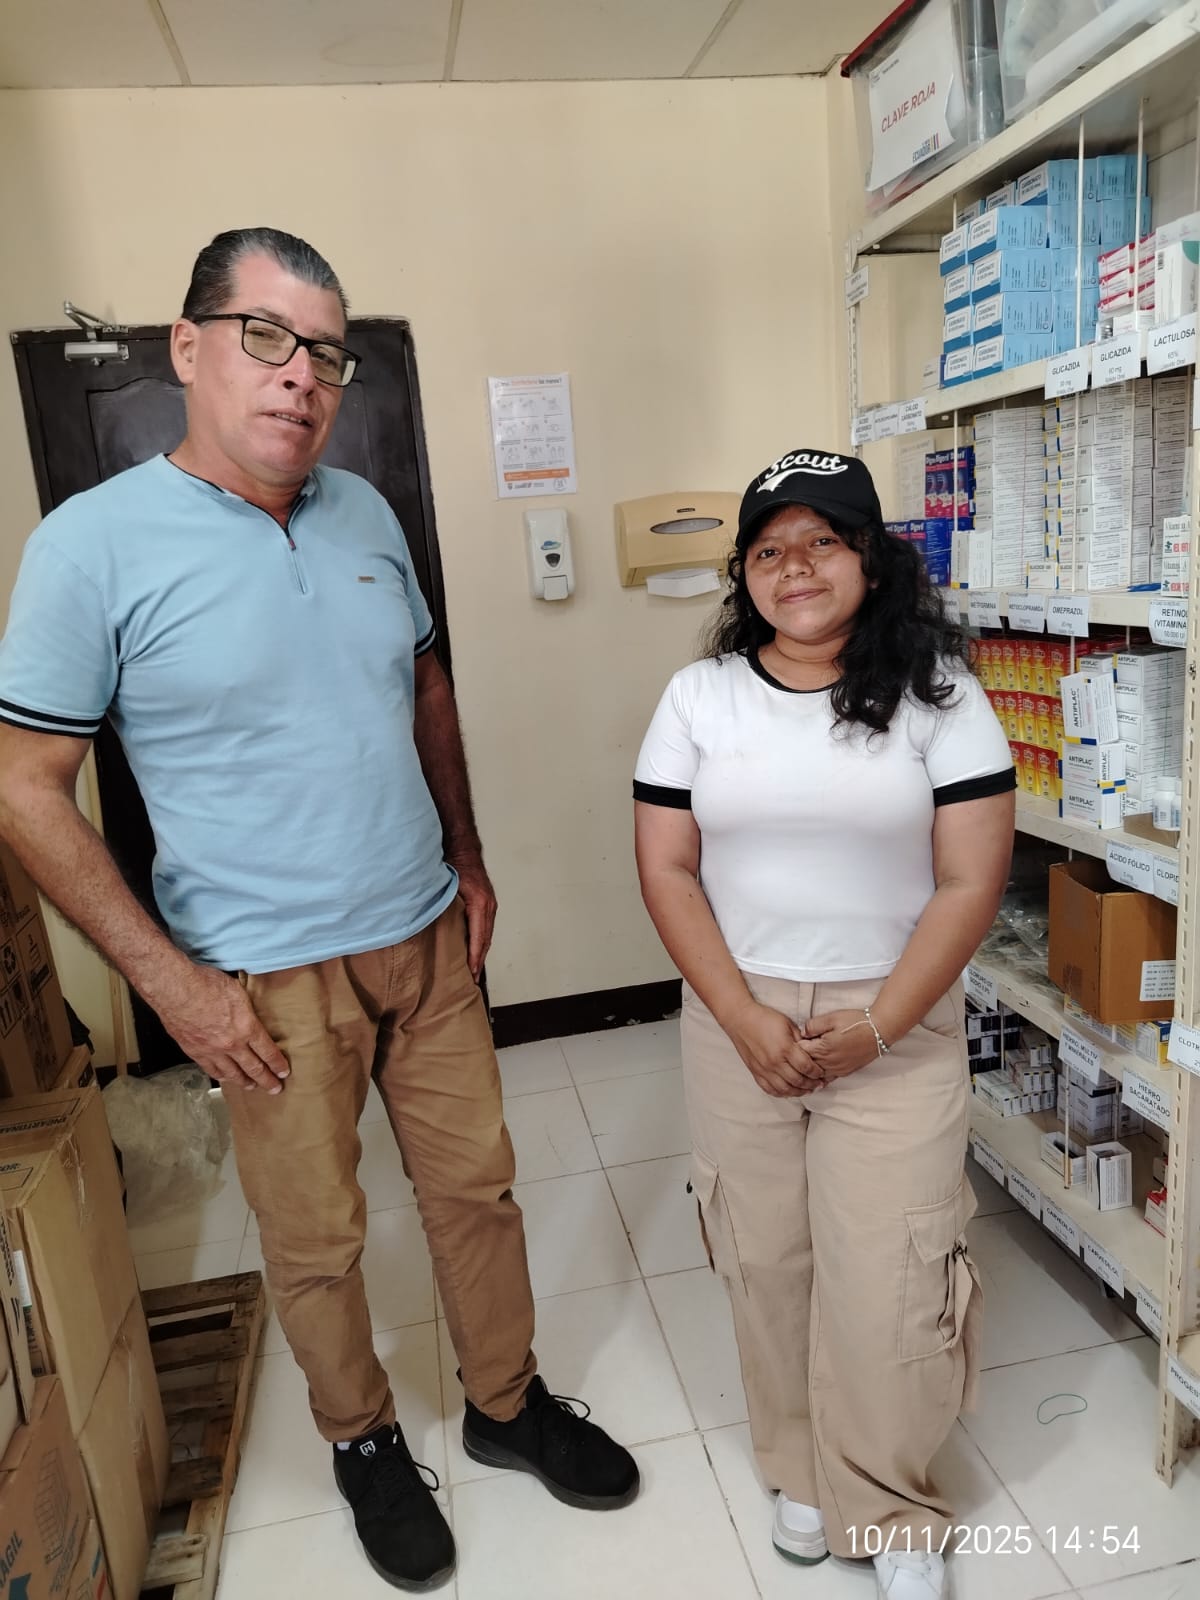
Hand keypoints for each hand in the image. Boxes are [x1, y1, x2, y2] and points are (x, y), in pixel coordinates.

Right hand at [146, 961, 289, 1092]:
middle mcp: (231, 1044)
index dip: (277, 1064)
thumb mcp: (239, 990)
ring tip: (253, 1087)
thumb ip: (248, 1007)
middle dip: (267, 1080)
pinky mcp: (195, 1051)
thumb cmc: (206, 983)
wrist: (176, 989)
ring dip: (245, 1082)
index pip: (268, 1052)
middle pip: (254, 1068)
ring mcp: (212, 1050)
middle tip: (275, 1088)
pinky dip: (221, 1076)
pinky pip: (211, 1069)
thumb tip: (252, 1012)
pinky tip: (226, 1078)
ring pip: (233, 1073)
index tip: (283, 1071)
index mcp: (247, 1027)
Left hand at [451, 849, 496, 980]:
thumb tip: (426, 922)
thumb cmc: (453, 866)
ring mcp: (490, 905)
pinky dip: (482, 941)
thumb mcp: (446, 886)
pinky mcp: (488, 903)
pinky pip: (486, 927)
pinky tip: (475, 950)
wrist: (464, 849)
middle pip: (486, 939)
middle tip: (472, 979)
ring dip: (482, 952)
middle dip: (479, 960)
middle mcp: (488, 906)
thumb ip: (440, 905)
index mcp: (479, 904)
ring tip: (474, 970)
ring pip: (487, 934)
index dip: (475, 956)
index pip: (479, 936)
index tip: (471, 973)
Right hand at [723, 1001, 824, 1097]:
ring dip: (799, 1092)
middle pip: (798, 1081)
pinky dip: (782, 1093)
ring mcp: (764, 1070)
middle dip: (812, 1084)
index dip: (817, 1073)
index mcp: (785, 1048)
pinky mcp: (756, 1073)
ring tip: (807, 1089)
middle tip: (819, 1083)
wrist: (740, 1019)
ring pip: (785, 1089)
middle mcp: (774, 1062)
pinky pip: (770, 1090)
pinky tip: (789, 1091)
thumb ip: (800, 1040)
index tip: (822, 1073)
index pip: (807, 1067)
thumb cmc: (763, 1018)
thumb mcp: (788, 1024)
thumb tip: (811, 1051)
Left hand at [801, 1009, 883, 1079]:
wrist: (879, 1030)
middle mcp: (829, 1063)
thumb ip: (812, 1025)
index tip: (796, 1039)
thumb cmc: (856, 1022)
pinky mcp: (846, 1071)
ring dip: (810, 1068)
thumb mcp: (831, 1018)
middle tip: (798, 1050)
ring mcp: (838, 1069)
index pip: (800, 1052)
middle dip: (800, 1058)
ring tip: (806, 1060)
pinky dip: (821, 1075)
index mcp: (823, 1049)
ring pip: (816, 1074)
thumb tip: (802, 1033)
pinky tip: (818, 1070)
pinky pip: (828, 1078)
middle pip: (806, 1065)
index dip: (796, 1044)